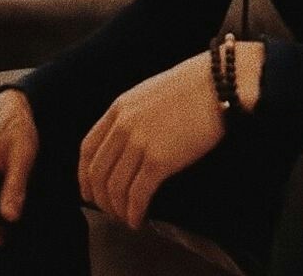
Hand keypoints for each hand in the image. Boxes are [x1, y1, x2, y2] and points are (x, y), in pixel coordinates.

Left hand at [78, 42, 263, 229]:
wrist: (219, 83)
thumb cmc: (192, 86)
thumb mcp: (150, 92)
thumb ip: (133, 114)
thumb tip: (126, 143)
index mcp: (119, 107)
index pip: (87, 149)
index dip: (84, 177)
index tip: (89, 191)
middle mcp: (123, 125)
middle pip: (97, 173)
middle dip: (100, 199)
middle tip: (110, 211)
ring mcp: (140, 143)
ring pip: (115, 188)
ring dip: (117, 210)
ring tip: (127, 218)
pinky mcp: (159, 160)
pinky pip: (137, 195)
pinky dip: (134, 213)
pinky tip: (139, 219)